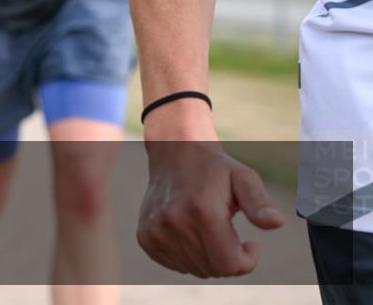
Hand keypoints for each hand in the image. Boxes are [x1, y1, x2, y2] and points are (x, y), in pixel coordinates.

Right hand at [138, 139, 284, 277]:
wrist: (174, 152)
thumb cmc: (215, 169)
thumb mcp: (244, 179)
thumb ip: (260, 203)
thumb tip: (277, 222)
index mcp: (201, 210)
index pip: (229, 265)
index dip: (247, 260)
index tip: (250, 243)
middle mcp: (173, 222)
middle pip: (214, 270)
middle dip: (229, 258)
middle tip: (230, 233)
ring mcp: (155, 231)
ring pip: (196, 270)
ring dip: (209, 257)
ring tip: (209, 229)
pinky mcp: (145, 236)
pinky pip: (177, 265)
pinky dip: (190, 256)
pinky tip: (192, 233)